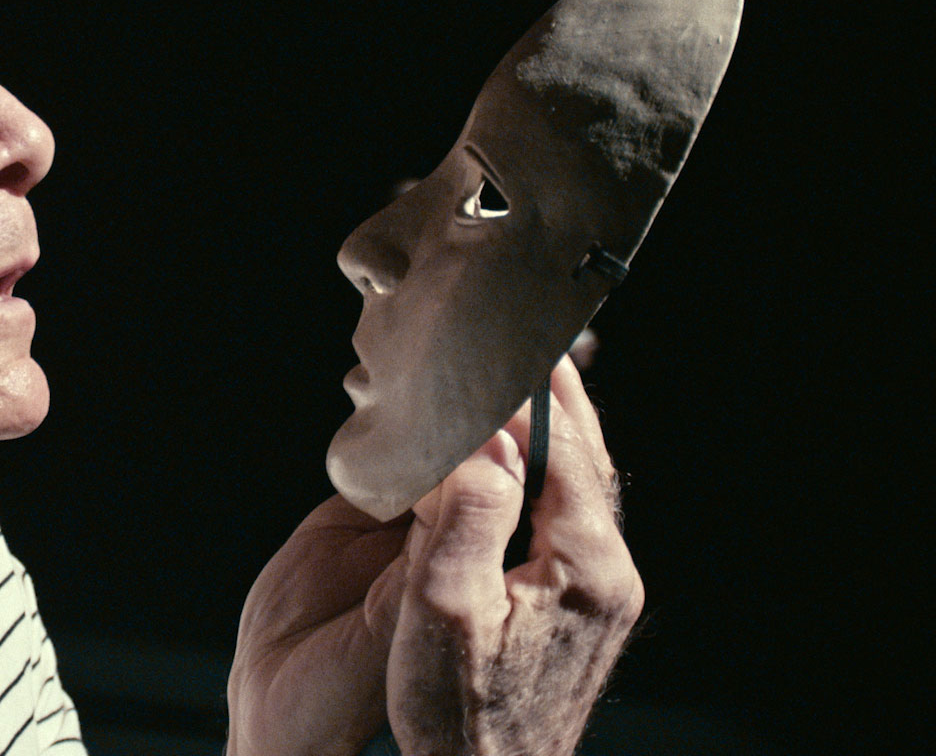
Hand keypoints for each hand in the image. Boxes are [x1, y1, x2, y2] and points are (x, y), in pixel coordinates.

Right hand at [228, 358, 641, 755]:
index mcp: (586, 566)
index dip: (537, 392)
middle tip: (525, 338)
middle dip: (556, 398)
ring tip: (517, 384)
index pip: (569, 450)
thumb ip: (467, 518)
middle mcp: (608, 574)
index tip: (509, 339)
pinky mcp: (579, 609)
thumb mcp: (445, 612)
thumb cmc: (458, 716)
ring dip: (549, 433)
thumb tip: (486, 440)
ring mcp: (598, 593)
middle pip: (588, 459)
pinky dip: (539, 474)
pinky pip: (564, 517)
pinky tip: (507, 463)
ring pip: (578, 487)